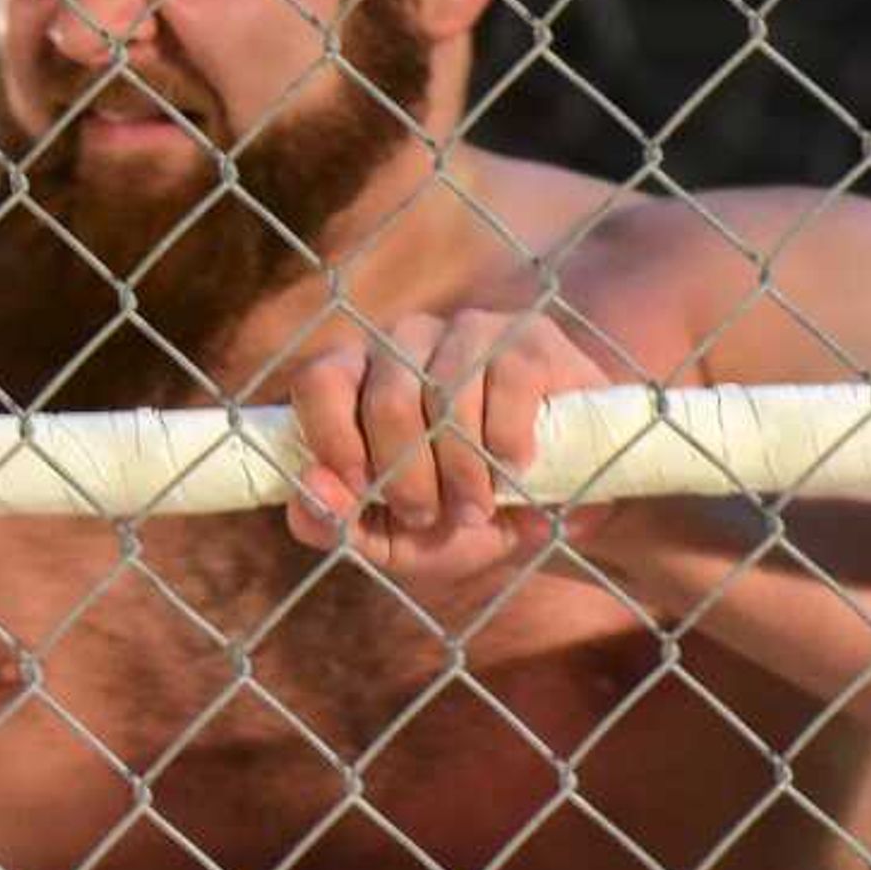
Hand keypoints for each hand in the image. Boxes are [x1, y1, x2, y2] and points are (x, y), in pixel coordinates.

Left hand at [282, 308, 614, 584]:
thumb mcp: (396, 538)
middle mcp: (406, 342)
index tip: (360, 489)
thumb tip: (308, 490)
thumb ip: (338, 523)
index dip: (331, 436)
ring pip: (447, 393)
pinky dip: (507, 441)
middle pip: (387, 398)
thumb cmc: (465, 515)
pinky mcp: (529, 337)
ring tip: (477, 507)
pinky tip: (514, 469)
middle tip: (431, 515)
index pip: (319, 380)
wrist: (562, 505)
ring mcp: (469, 331)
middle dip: (408, 475)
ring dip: (461, 469)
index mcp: (360, 379)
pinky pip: (506, 382)